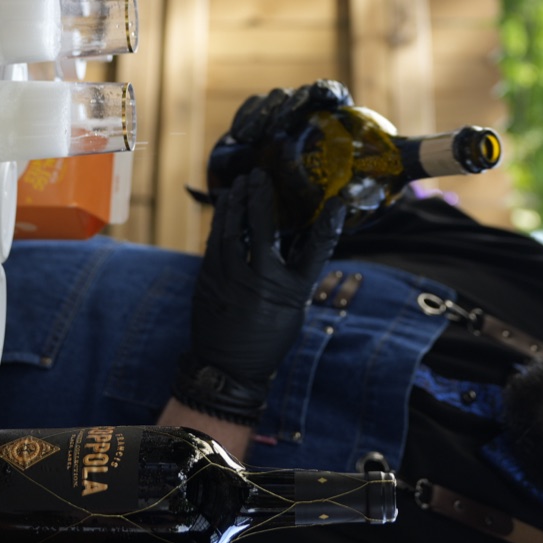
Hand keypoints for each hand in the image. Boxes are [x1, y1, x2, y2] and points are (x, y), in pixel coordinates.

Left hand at [171, 168, 346, 425]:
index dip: (327, 225)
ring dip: (232, 204)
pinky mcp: (206, 281)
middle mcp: (259, 281)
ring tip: (237, 185)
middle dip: (258, 196)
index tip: (336, 202)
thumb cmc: (268, 334)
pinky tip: (222, 211)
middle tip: (257, 174)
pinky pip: (212, 244)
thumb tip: (313, 236)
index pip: (311, 249)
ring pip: (229, 231)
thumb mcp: (294, 304)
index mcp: (287, 290)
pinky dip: (218, 224)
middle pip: (260, 227)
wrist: (229, 368)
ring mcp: (228, 280)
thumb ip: (300, 267)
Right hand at [189, 81, 353, 204]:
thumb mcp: (328, 196)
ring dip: (262, 115)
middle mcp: (310, 106)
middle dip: (289, 107)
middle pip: (303, 94)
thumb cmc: (313, 195)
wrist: (277, 194)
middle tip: (276, 128)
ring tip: (249, 138)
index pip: (333, 93)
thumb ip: (337, 194)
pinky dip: (245, 117)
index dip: (327, 89)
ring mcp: (284, 105)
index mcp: (334, 118)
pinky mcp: (261, 110)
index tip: (320, 94)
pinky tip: (239, 136)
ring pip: (276, 97)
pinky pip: (253, 105)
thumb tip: (347, 197)